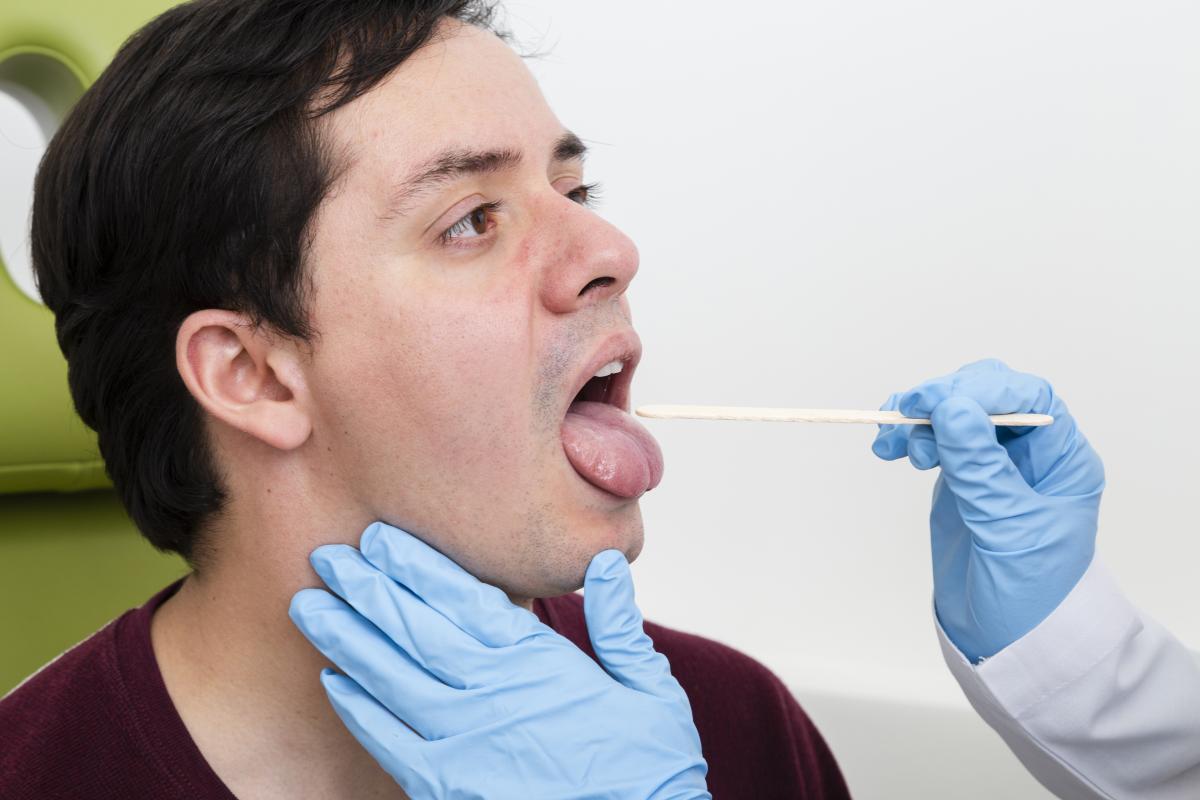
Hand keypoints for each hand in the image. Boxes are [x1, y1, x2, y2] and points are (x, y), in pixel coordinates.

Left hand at [288, 522, 709, 799]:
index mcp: (539, 664)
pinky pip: (391, 742)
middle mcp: (493, 696)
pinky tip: (334, 678)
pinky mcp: (448, 787)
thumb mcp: (650, 689)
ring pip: (392, 679)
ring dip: (348, 638)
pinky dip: (359, 708)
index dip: (417, 566)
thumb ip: (620, 625)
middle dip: (368, 589)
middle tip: (328, 556)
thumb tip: (607, 563)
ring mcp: (465, 744)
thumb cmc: (649, 767)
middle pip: (416, 631)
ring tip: (310, 605)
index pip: (465, 600)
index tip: (380, 539)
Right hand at [872, 359, 1104, 661]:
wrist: (1005, 640)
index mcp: (1061, 460)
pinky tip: (888, 449)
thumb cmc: (1028, 593)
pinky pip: (934, 439)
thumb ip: (980, 467)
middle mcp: (1029, 454)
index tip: (936, 403)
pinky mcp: (961, 478)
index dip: (981, 390)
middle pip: (985, 396)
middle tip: (906, 415)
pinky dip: (908, 437)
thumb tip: (951, 406)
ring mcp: (993, 464)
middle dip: (943, 400)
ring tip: (891, 444)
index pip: (1027, 398)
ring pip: (953, 414)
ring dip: (918, 419)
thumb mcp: (1008, 528)